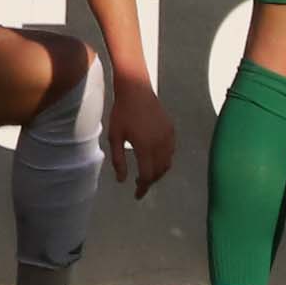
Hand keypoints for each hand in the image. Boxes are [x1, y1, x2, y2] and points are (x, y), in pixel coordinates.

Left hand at [105, 81, 175, 198]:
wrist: (136, 90)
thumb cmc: (121, 113)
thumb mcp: (114, 136)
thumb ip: (119, 160)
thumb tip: (122, 180)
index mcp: (145, 147)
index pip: (147, 175)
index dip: (143, 188)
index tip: (137, 195)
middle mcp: (160, 144)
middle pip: (159, 171)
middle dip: (151, 181)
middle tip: (140, 184)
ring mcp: (168, 137)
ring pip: (167, 162)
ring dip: (158, 172)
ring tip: (147, 173)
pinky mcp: (171, 130)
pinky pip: (171, 151)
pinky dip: (164, 159)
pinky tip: (154, 158)